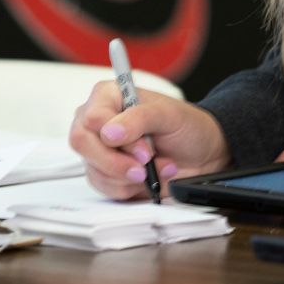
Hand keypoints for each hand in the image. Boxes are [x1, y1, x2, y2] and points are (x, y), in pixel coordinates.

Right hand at [69, 84, 229, 199]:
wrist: (201, 154)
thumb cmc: (185, 126)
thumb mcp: (169, 114)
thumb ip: (139, 118)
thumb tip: (108, 132)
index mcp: (109, 96)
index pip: (92, 117)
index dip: (115, 136)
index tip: (145, 149)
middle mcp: (98, 122)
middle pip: (83, 143)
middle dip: (117, 161)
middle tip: (144, 167)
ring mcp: (99, 149)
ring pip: (94, 169)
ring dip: (130, 176)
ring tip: (157, 168)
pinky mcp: (106, 174)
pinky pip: (104, 187)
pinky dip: (130, 187)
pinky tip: (149, 179)